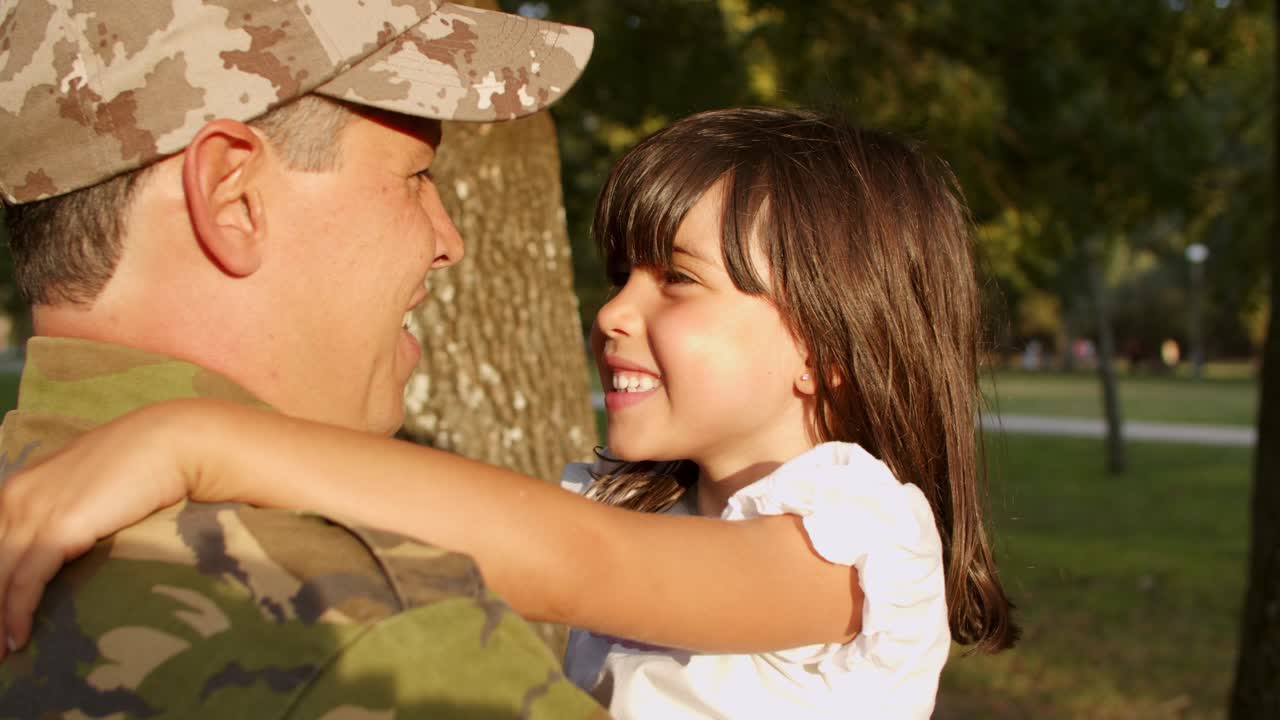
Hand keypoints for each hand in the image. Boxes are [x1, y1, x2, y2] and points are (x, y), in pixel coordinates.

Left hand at [0, 403, 193, 658]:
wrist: (171, 443)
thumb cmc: (141, 462)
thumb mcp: (89, 485)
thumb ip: (67, 508)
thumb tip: (66, 543)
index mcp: (18, 487)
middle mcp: (15, 498)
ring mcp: (33, 511)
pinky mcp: (57, 530)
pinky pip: (25, 581)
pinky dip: (16, 612)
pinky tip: (17, 639)